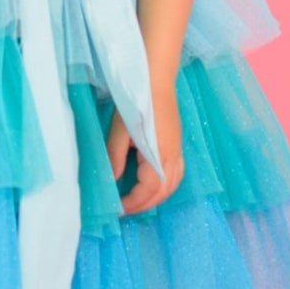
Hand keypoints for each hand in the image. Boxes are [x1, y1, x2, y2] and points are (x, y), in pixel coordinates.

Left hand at [107, 76, 184, 214]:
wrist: (157, 79)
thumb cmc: (136, 102)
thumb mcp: (119, 131)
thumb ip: (115, 158)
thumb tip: (111, 181)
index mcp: (158, 155)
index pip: (148, 190)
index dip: (133, 202)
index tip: (118, 208)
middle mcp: (173, 157)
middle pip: (164, 192)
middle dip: (145, 204)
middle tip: (126, 209)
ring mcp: (178, 150)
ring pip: (174, 184)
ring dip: (157, 197)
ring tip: (139, 201)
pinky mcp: (178, 144)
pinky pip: (177, 174)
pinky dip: (166, 186)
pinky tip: (154, 184)